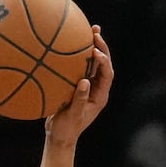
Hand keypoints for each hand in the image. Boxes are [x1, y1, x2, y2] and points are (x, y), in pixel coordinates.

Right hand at [45, 26, 111, 148]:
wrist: (59, 136)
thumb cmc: (67, 129)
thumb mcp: (73, 115)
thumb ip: (80, 100)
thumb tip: (85, 81)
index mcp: (100, 96)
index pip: (107, 74)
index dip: (103, 61)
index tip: (95, 52)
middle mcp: (96, 88)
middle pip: (103, 64)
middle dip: (101, 47)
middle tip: (95, 32)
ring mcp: (87, 86)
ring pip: (93, 63)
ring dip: (92, 47)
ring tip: (89, 30)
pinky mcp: (76, 85)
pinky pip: (80, 68)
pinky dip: (77, 56)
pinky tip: (70, 44)